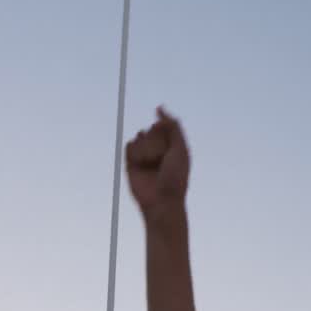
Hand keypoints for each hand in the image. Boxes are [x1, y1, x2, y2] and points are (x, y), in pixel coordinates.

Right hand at [126, 107, 189, 226]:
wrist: (161, 201)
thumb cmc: (175, 177)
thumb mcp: (180, 148)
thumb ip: (174, 127)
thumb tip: (160, 108)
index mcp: (173, 146)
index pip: (164, 125)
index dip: (163, 126)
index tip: (163, 132)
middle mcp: (159, 150)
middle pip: (151, 129)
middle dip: (155, 138)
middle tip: (160, 155)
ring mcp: (145, 157)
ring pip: (139, 136)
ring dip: (145, 145)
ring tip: (150, 160)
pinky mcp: (131, 163)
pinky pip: (129, 146)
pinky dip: (134, 150)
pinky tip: (140, 161)